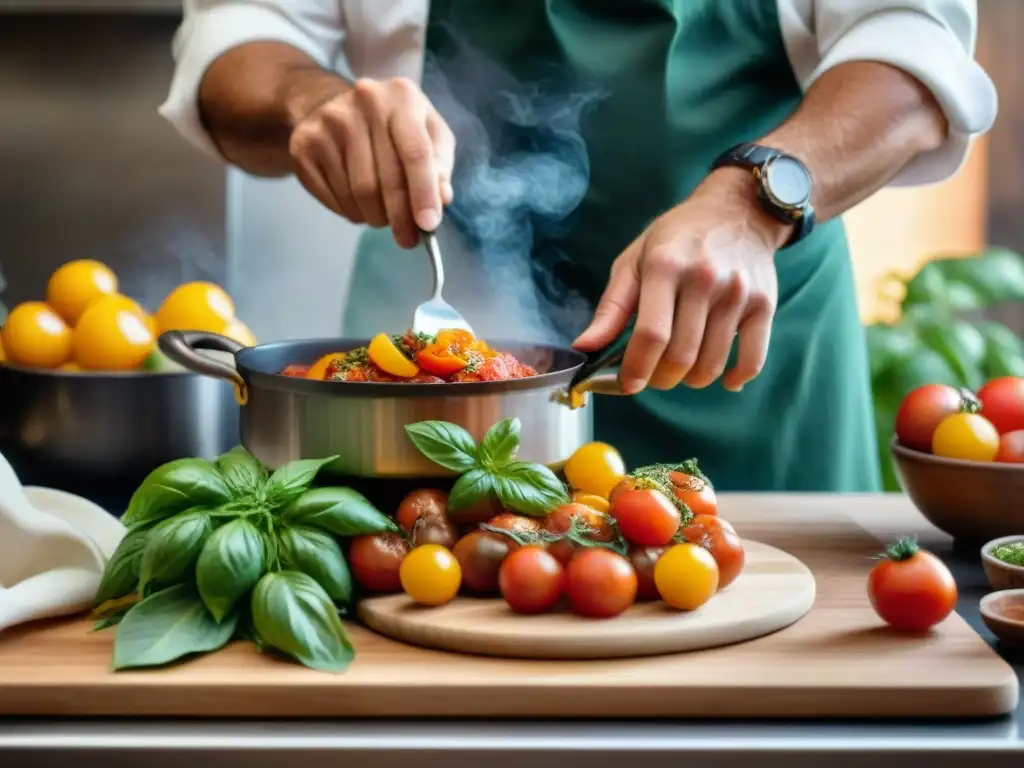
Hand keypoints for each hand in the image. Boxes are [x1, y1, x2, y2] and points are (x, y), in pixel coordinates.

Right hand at [288, 77, 455, 247]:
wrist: (332, 106)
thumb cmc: (392, 125)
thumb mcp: (428, 133)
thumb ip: (440, 165)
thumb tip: (442, 199)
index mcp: (402, 97)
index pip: (416, 153)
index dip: (424, 194)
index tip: (428, 226)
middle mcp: (364, 102)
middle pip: (385, 178)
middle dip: (400, 217)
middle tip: (407, 240)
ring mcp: (329, 121)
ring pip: (358, 192)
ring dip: (374, 217)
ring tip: (382, 216)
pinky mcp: (304, 144)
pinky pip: (333, 196)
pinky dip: (351, 213)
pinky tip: (358, 207)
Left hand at [573, 169, 791, 393]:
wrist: (737, 211)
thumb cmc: (676, 238)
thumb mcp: (634, 261)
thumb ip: (610, 307)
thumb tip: (584, 347)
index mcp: (665, 267)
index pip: (651, 334)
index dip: (636, 369)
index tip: (627, 384)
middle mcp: (704, 279)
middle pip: (680, 356)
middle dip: (660, 379)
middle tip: (653, 374)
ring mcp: (737, 293)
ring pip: (710, 364)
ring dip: (690, 380)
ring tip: (680, 369)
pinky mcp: (764, 304)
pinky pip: (752, 360)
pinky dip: (734, 378)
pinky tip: (722, 379)